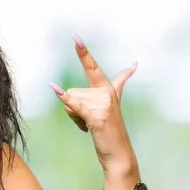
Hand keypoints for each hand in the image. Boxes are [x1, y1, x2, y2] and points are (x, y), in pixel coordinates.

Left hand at [49, 34, 136, 172]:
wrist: (119, 154)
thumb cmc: (111, 129)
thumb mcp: (113, 103)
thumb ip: (120, 82)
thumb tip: (134, 65)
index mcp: (107, 89)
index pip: (92, 67)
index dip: (83, 52)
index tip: (75, 36)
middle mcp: (106, 93)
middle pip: (71, 93)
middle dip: (74, 111)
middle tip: (90, 122)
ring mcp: (102, 105)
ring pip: (70, 103)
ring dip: (75, 119)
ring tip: (91, 126)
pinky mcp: (96, 117)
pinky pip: (75, 105)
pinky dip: (65, 100)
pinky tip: (54, 88)